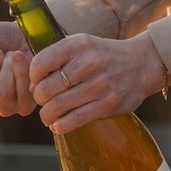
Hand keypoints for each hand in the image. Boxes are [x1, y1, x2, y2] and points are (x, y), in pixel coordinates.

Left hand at [28, 32, 166, 133]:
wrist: (142, 63)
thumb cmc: (102, 56)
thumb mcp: (80, 45)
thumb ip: (55, 59)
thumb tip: (29, 87)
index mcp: (77, 44)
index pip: (39, 64)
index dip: (32, 78)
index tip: (36, 83)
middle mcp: (88, 62)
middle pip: (46, 89)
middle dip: (39, 99)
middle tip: (43, 102)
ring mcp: (100, 84)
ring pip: (58, 107)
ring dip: (47, 116)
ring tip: (48, 116)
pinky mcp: (108, 104)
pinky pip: (75, 119)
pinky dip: (61, 126)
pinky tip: (58, 125)